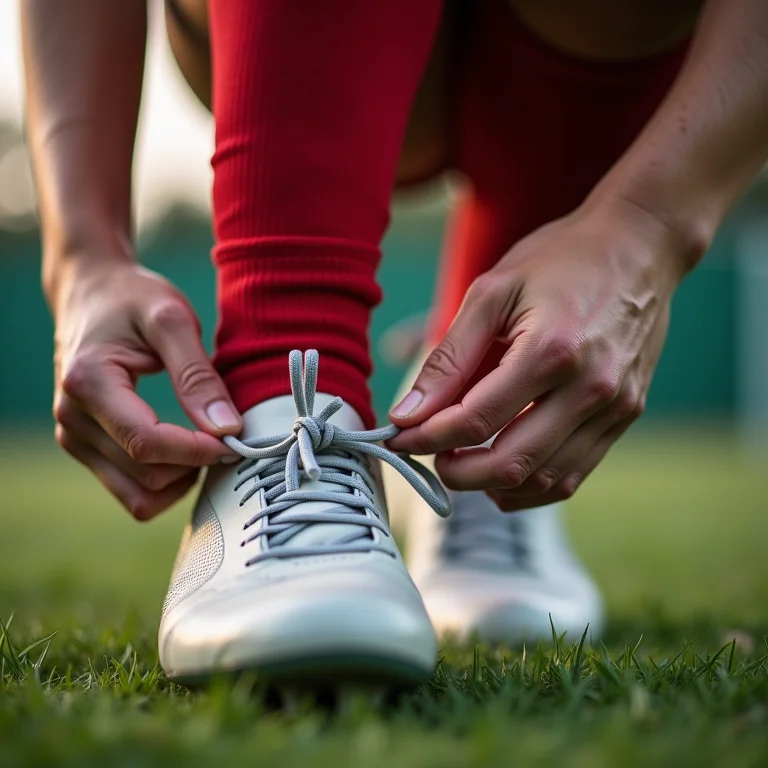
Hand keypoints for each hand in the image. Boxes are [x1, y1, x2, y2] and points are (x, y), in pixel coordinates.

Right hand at [51, 258, 240, 519]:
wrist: (90, 291)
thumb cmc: (133, 298)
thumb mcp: (172, 320)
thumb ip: (198, 375)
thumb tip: (227, 429)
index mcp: (88, 383)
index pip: (146, 442)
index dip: (196, 451)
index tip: (235, 439)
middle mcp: (71, 418)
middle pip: (143, 474)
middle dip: (194, 465)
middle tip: (228, 437)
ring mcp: (73, 437)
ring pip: (137, 495)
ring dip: (181, 480)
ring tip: (207, 443)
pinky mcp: (84, 447)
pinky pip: (130, 490)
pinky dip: (165, 481)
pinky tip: (186, 451)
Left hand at [388, 201, 682, 510]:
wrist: (639, 245)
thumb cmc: (558, 260)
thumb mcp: (491, 293)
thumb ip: (448, 359)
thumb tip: (407, 414)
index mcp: (551, 350)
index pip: (476, 419)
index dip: (427, 437)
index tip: (398, 438)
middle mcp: (590, 387)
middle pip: (511, 463)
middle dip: (456, 474)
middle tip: (428, 457)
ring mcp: (615, 406)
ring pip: (545, 481)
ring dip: (493, 486)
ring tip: (462, 465)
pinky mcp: (626, 414)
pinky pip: (575, 473)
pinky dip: (532, 484)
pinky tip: (504, 471)